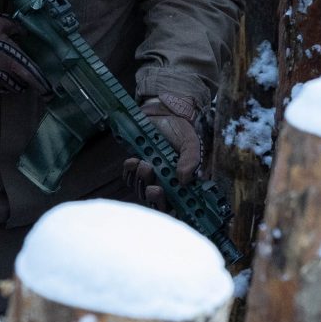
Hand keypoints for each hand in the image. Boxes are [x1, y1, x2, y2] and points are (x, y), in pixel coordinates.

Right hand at [0, 0, 48, 98]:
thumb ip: (15, 30)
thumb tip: (24, 34)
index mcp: (8, 57)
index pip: (30, 75)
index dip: (40, 82)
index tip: (48, 88)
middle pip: (19, 85)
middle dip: (24, 82)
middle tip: (24, 75)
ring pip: (5, 90)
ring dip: (10, 86)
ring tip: (9, 78)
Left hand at [123, 95, 201, 209]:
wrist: (162, 112)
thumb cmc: (179, 130)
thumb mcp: (190, 142)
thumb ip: (191, 159)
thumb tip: (184, 180)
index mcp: (182, 182)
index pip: (178, 205)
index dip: (171, 209)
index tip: (171, 203)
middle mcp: (166, 183)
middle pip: (158, 204)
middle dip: (154, 199)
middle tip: (155, 188)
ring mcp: (150, 177)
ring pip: (141, 191)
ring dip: (142, 181)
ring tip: (145, 164)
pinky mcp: (136, 168)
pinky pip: (129, 178)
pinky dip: (130, 171)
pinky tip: (133, 160)